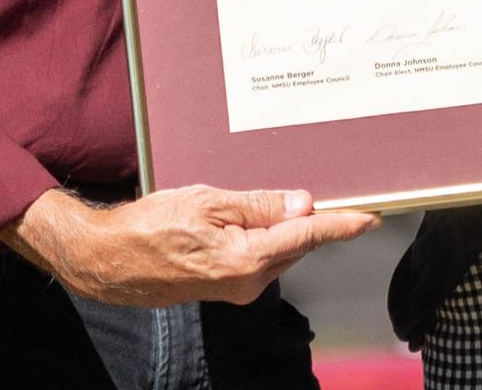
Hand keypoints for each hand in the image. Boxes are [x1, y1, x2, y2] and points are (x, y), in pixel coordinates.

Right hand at [0, 185, 378, 306]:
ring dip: (283, 227)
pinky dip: (264, 238)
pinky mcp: (226, 288)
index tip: (370, 217)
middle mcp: (248, 282)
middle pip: (296, 244)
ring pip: (278, 251)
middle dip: (309, 220)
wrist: (110, 261)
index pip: (307, 237)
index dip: (341, 224)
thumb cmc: (150, 226)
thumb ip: (258, 204)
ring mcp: (237, 289)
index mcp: (247, 259)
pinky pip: (259, 258)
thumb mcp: (207, 201)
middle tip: (322, 191)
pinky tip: (249, 219)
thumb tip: (302, 205)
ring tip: (270, 200)